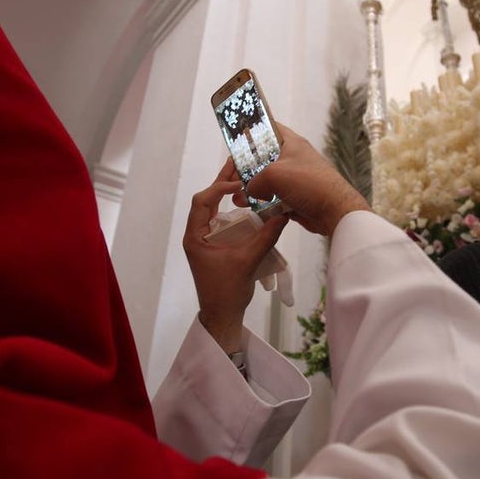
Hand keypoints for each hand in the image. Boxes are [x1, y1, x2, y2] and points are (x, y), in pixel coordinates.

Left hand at [183, 160, 287, 353]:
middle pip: (208, 200)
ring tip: (244, 175)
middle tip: (238, 162)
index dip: (219, 188)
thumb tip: (283, 214)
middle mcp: (197, 233)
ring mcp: (205, 239)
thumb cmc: (227, 291)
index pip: (202, 201)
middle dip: (223, 182)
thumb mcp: (248, 261)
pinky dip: (233, 209)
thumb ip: (265, 237)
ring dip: (228, 193)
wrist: (222, 316)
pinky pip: (222, 220)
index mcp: (195, 236)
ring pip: (214, 209)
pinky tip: (248, 203)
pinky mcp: (215, 245)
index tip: (239, 184)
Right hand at [238, 122, 369, 236]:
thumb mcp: (273, 175)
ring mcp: (295, 179)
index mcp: (291, 143)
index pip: (269, 127)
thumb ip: (253, 182)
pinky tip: (251, 209)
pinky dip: (264, 204)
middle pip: (264, 158)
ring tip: (238, 197)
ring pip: (268, 181)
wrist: (334, 210)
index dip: (252, 130)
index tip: (236, 139)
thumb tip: (249, 193)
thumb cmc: (307, 183)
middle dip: (247, 168)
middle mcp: (293, 158)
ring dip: (253, 190)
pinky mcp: (296, 197)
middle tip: (232, 176)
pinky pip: (274, 198)